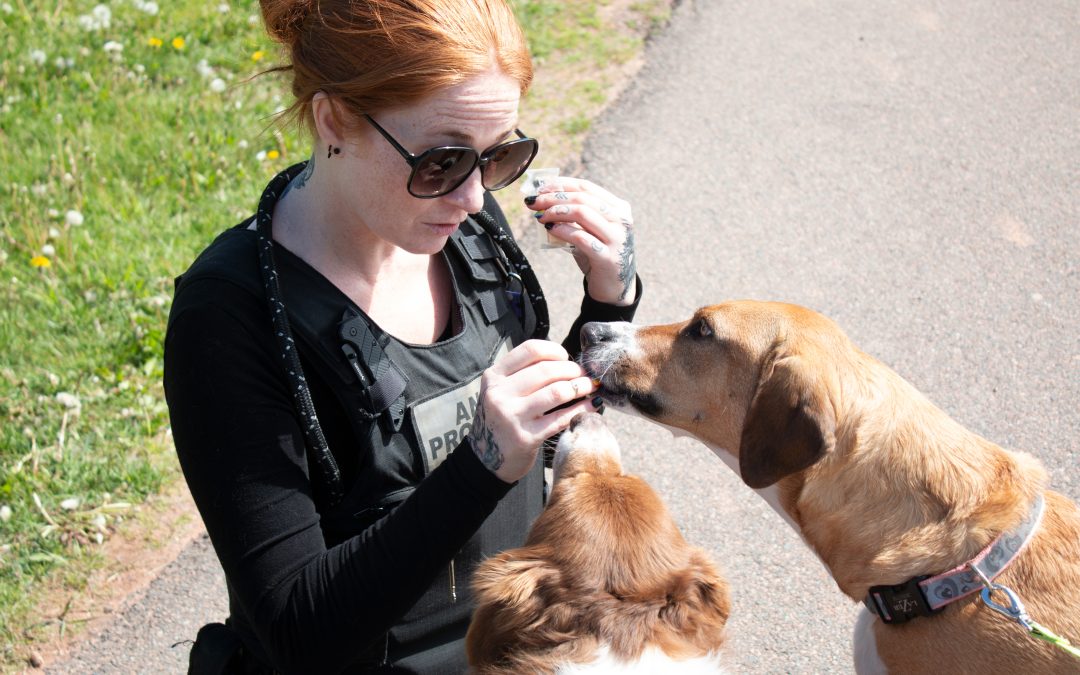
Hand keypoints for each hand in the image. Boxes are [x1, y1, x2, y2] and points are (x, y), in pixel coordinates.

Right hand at [471, 340, 600, 482]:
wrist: (487, 459)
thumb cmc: (501, 420)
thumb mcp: (501, 392)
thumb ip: (522, 375)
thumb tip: (564, 360)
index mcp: (493, 377)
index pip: (530, 350)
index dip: (555, 351)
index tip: (566, 358)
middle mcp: (499, 394)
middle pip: (546, 370)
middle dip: (572, 369)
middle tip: (584, 374)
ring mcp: (512, 416)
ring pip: (556, 392)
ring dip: (580, 386)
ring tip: (590, 386)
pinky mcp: (526, 438)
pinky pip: (561, 418)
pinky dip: (582, 408)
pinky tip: (592, 405)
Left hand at [526, 177, 636, 305]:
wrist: (614, 287)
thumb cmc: (597, 255)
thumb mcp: (590, 231)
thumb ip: (574, 216)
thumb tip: (543, 199)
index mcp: (618, 208)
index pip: (586, 187)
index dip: (561, 184)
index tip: (540, 188)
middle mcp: (621, 220)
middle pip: (582, 198)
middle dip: (553, 198)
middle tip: (533, 202)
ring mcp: (617, 238)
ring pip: (582, 213)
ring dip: (555, 212)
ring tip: (540, 217)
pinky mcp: (608, 257)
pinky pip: (581, 238)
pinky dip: (562, 231)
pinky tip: (550, 230)